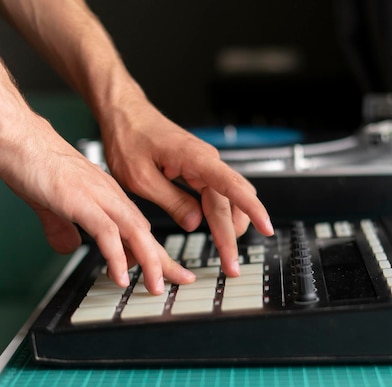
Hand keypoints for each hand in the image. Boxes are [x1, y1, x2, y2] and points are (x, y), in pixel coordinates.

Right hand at [0, 113, 195, 293]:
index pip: (138, 230)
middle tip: (182, 281)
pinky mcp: (79, 199)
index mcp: (106, 196)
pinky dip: (116, 256)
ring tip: (156, 286)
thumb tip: (69, 247)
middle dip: (165, 260)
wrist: (16, 135)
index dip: (155, 254)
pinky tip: (120, 276)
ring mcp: (96, 196)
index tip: (168, 273)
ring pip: (134, 232)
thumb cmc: (33, 163)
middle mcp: (109, 196)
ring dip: (148, 262)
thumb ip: (62, 226)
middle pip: (145, 233)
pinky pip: (106, 232)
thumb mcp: (52, 204)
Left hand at [100, 99, 273, 276]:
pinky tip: (219, 229)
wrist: (124, 114)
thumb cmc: (128, 138)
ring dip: (230, 225)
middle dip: (231, 237)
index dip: (253, 209)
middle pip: (229, 203)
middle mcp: (206, 160)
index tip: (267, 228)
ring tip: (226, 252)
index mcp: (195, 159)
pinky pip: (217, 193)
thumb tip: (195, 223)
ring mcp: (204, 165)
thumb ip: (171, 201)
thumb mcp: (140, 178)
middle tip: (230, 266)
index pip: (232, 187)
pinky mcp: (198, 169)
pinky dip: (220, 213)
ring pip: (228, 199)